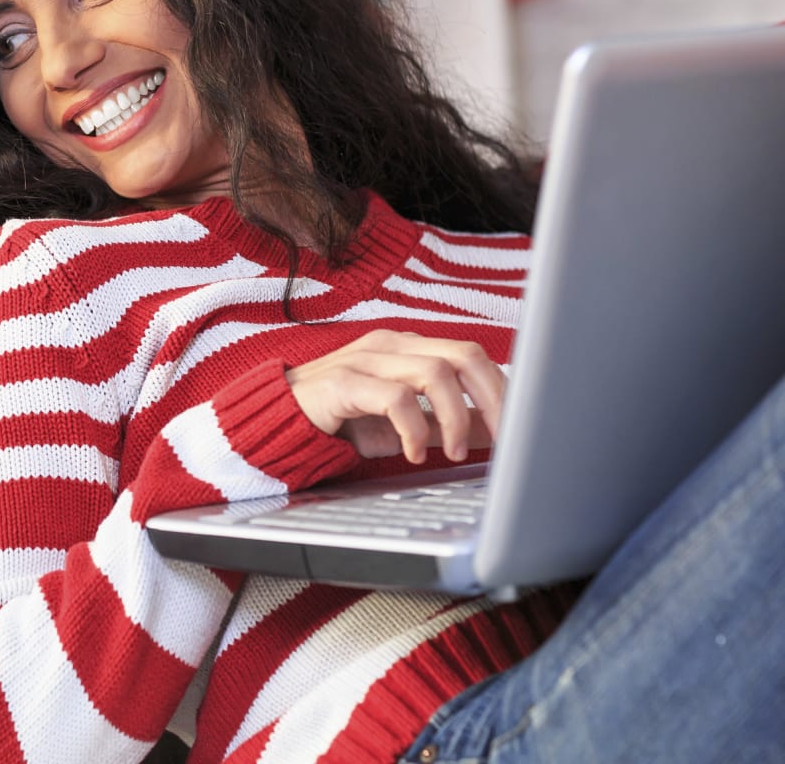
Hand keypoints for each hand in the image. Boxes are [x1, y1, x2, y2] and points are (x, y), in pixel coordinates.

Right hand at [285, 330, 505, 463]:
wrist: (278, 419)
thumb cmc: (340, 418)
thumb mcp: (403, 422)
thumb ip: (444, 421)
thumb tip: (493, 432)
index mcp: (408, 348)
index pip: (472, 356)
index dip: (502, 391)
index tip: (519, 428)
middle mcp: (391, 345)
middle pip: (464, 354)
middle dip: (493, 399)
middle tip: (503, 440)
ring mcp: (366, 359)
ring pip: (435, 372)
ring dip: (454, 418)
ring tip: (449, 452)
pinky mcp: (343, 381)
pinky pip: (396, 398)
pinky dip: (415, 430)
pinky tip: (412, 452)